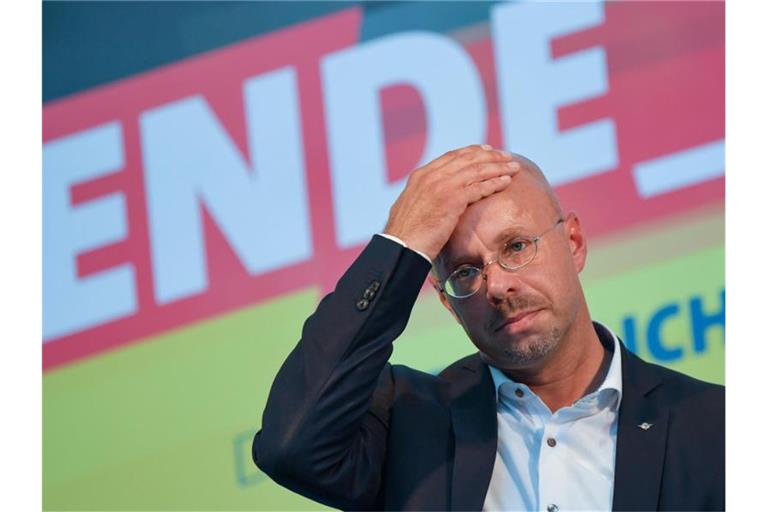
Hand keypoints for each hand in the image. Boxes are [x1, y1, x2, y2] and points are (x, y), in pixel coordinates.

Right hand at [383, 144, 520, 260]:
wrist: (402, 246)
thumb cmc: (406, 234)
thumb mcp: (412, 206)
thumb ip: (425, 196)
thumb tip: (433, 199)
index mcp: (421, 175)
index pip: (452, 156)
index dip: (472, 152)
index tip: (487, 150)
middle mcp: (432, 175)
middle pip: (468, 159)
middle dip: (491, 156)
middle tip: (506, 156)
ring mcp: (442, 186)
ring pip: (477, 170)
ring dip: (498, 167)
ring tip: (514, 167)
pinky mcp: (452, 199)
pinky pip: (479, 187)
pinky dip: (495, 183)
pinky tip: (506, 182)